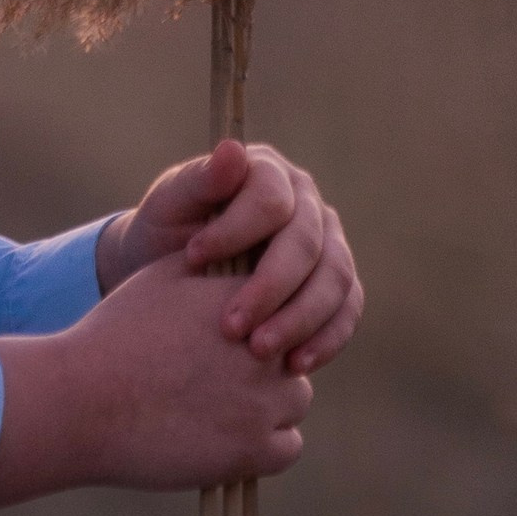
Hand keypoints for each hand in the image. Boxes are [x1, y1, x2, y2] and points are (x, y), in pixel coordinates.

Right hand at [0, 258, 310, 508]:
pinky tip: (228, 439)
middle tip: (222, 379)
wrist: (82, 400)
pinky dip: (264, 447)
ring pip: (294, 401)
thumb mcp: (158, 279)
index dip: (259, 327)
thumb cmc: (114, 337)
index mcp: (245, 301)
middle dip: (265, 367)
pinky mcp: (251, 450)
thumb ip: (208, 266)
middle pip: (293, 355)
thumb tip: (236, 260)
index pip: (283, 310)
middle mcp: (263, 348)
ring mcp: (260, 401)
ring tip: (224, 409)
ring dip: (268, 406)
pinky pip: (287, 447)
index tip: (228, 343)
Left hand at [96, 136, 362, 371]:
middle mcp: (307, 202)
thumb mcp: (169, 205)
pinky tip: (295, 365)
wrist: (175, 275)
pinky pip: (347, 310)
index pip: (270, 198)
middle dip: (269, 288)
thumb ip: (198, 180)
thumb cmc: (169, 231)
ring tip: (259, 351)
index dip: (235, 230)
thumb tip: (232, 150)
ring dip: (300, 319)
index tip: (191, 259)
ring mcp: (329, 242)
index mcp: (268, 172)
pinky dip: (327, 339)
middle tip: (230, 327)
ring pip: (335, 279)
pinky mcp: (338, 284)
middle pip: (306, 244)